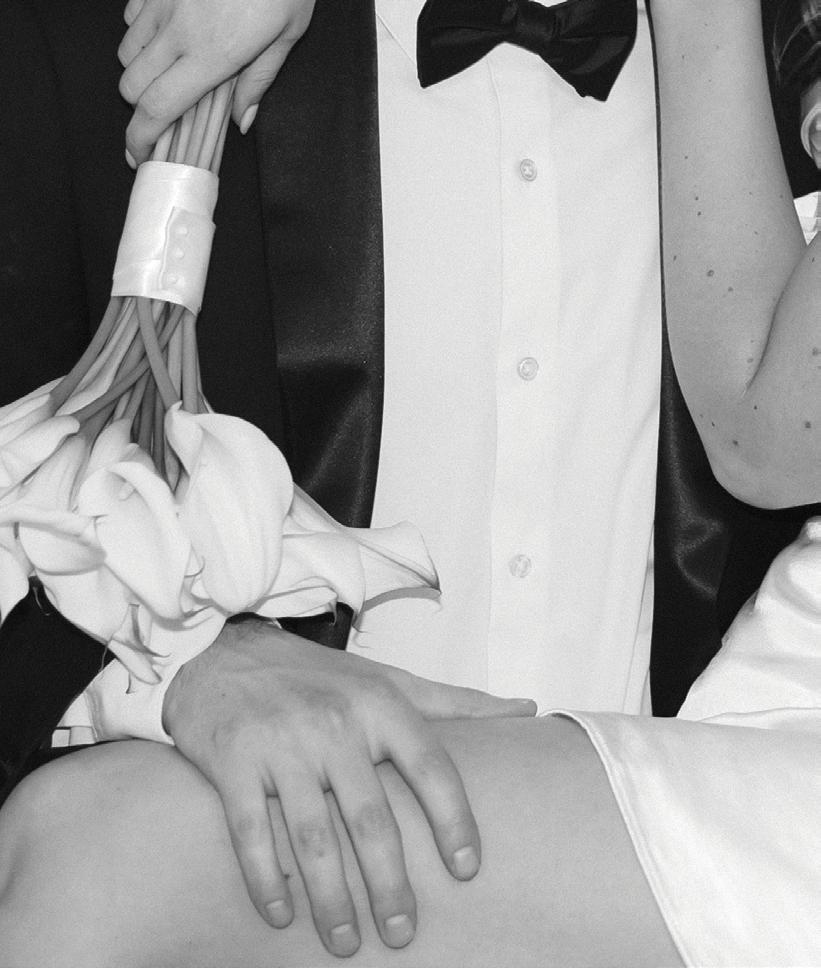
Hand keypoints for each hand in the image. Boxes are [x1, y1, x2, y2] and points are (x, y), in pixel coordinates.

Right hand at [117, 0, 315, 164]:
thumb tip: (241, 122)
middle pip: (131, 85)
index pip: (157, 109)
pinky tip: (171, 35)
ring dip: (142, 71)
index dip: (141, 138)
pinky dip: (142, 35)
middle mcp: (178, 31)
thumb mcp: (287, 36)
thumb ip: (259, 82)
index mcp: (211, 56)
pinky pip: (132, 18)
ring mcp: (163, 3)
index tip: (139, 154)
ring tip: (174, 71)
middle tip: (169, 112)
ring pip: (126, 53)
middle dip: (142, 106)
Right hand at [162, 618, 535, 956]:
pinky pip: (251, 831)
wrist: (223, 651)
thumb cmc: (318, 676)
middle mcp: (334, 722)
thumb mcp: (389, 679)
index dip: (454, 819)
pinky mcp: (233, 761)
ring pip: (313, 836)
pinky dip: (265, 880)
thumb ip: (456, 702)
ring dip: (331, 898)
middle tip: (403, 935)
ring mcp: (282, 743)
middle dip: (391, 885)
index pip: (431, 766)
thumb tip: (529, 708)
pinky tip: (281, 915)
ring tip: (347, 942)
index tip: (468, 869)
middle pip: (372, 818)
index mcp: (379, 704)